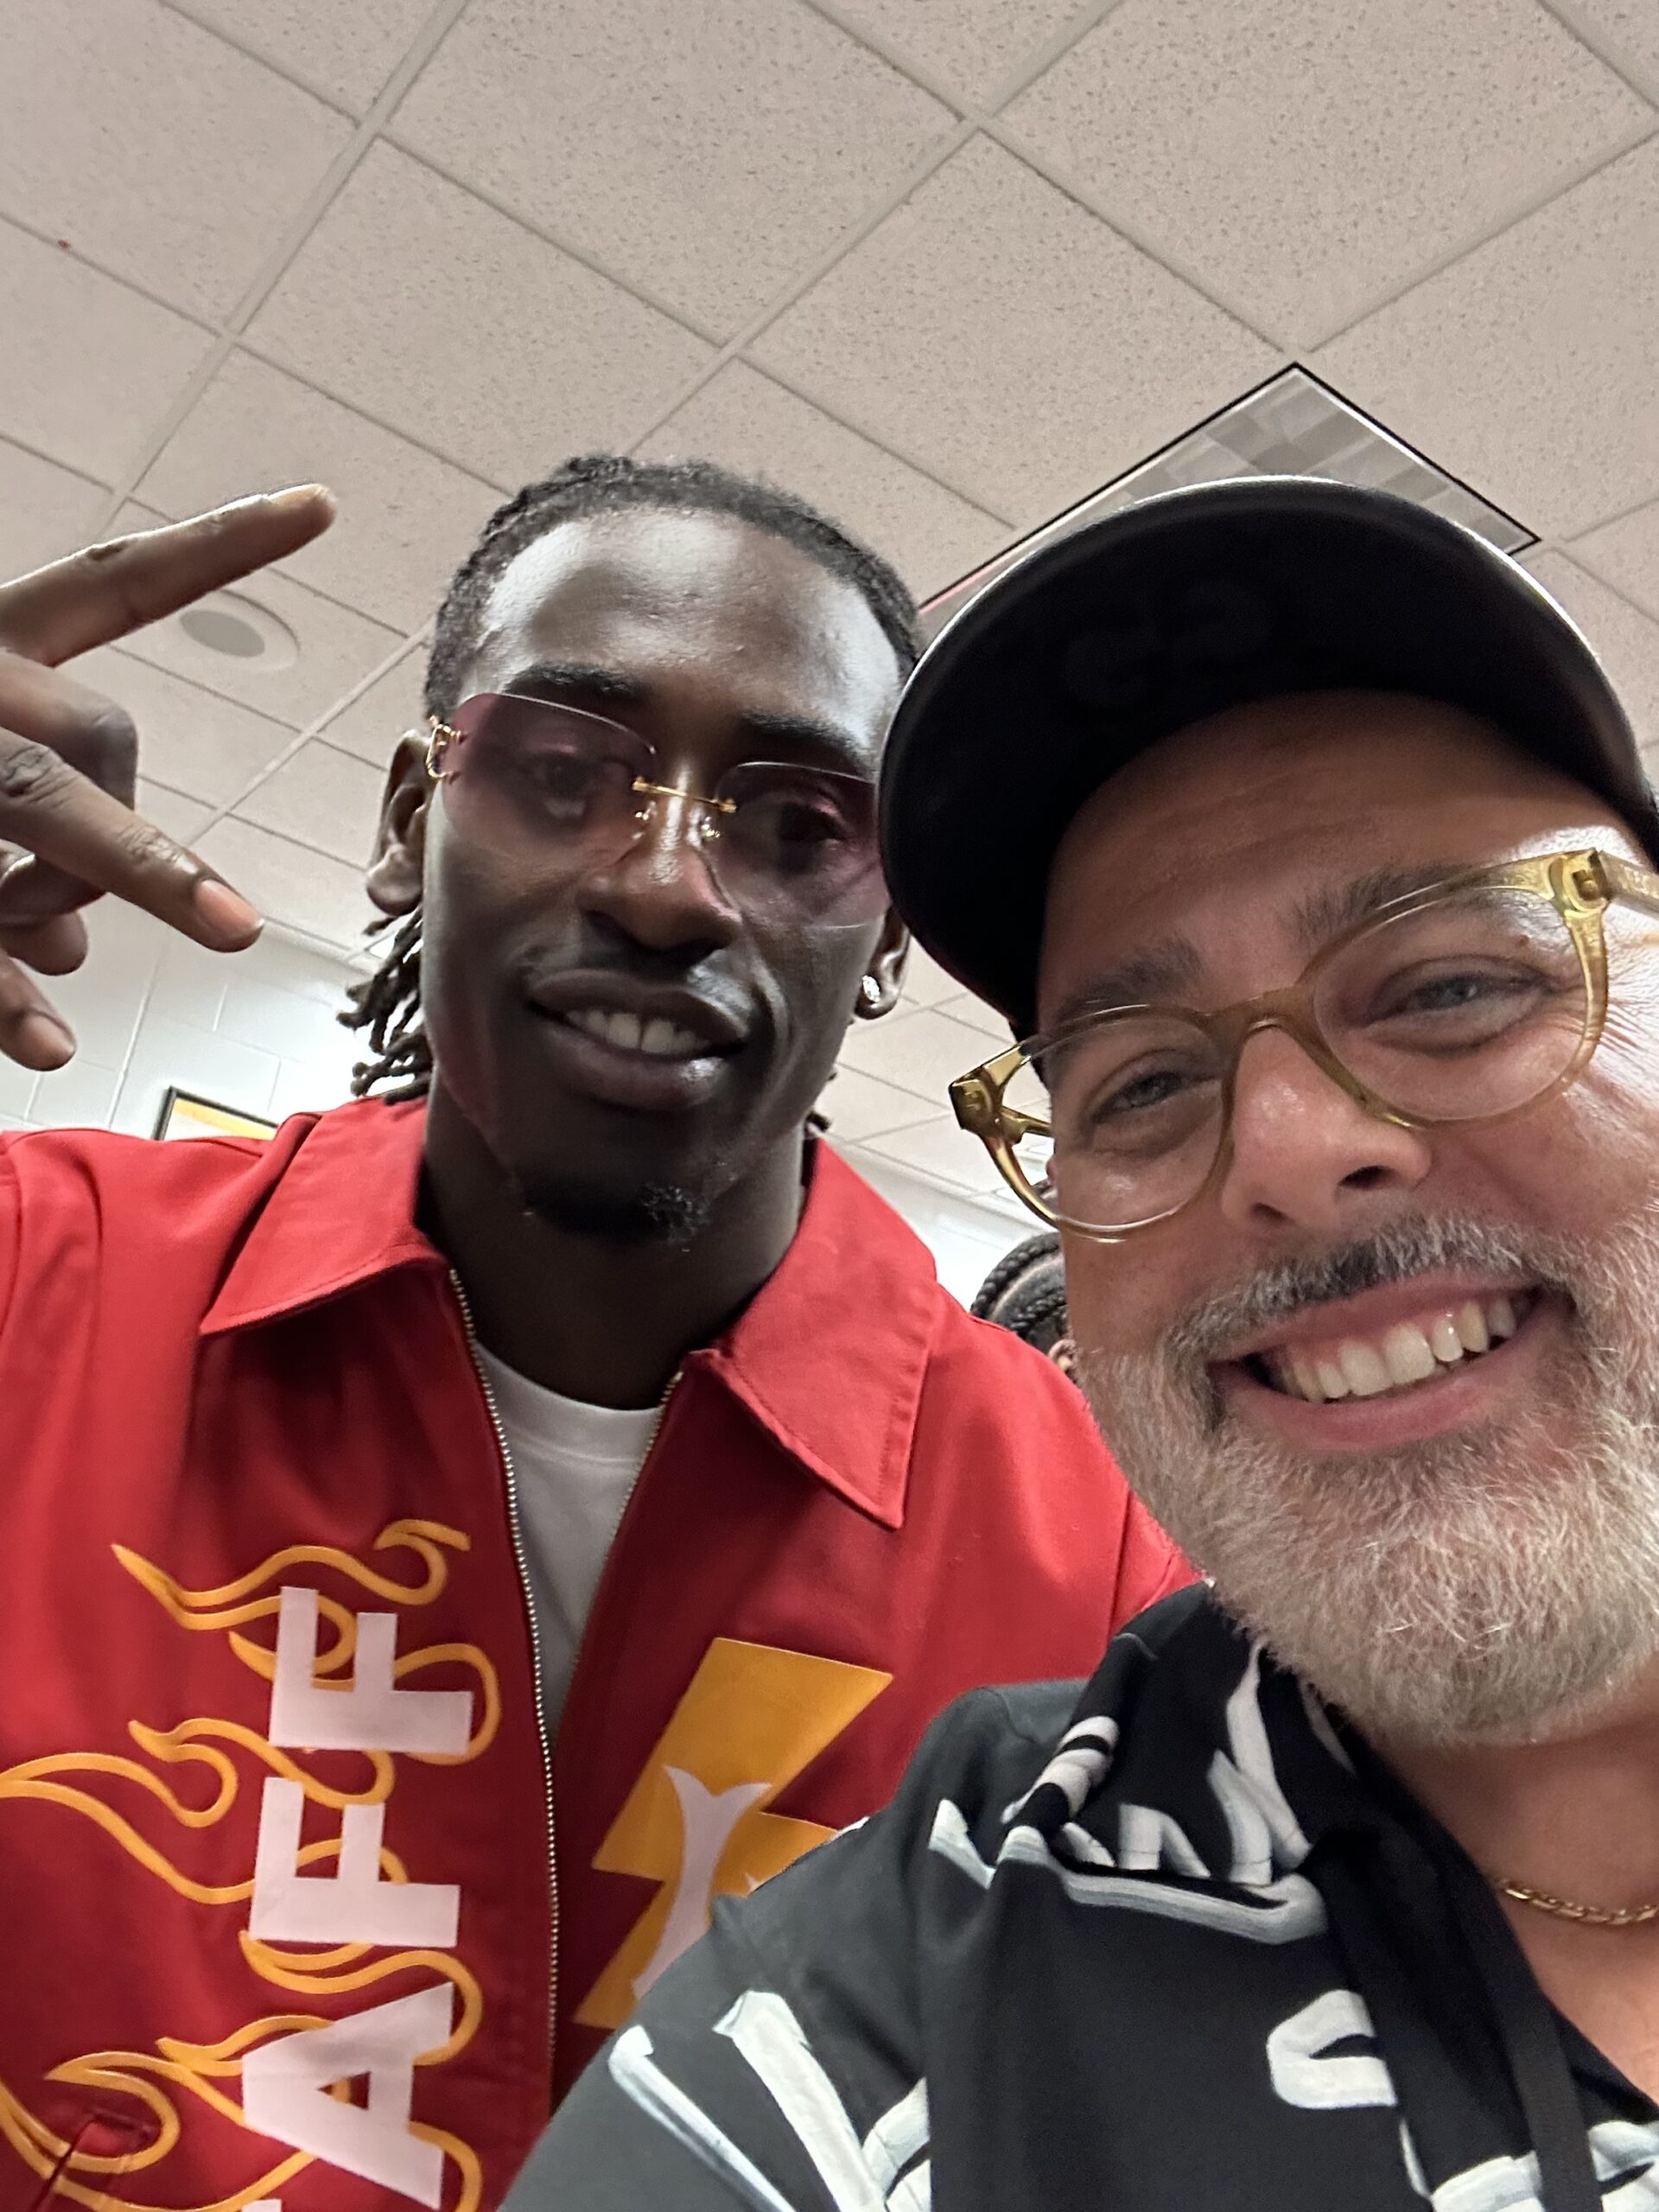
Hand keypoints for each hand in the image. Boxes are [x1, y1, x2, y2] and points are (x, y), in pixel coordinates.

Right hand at [0, 486, 336, 1070]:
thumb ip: (29, 832)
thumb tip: (88, 946)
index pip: (115, 579)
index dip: (218, 546)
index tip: (324, 503)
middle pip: (99, 735)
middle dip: (142, 844)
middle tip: (231, 930)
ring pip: (51, 811)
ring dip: (84, 894)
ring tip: (95, 940)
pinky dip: (5, 994)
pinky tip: (47, 1046)